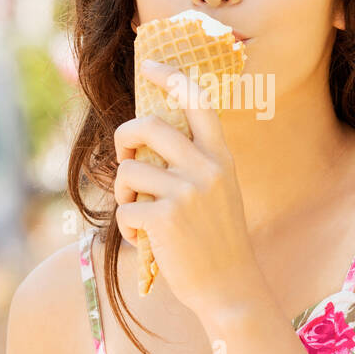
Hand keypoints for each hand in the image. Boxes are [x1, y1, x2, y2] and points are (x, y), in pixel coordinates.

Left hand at [113, 58, 267, 321]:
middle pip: (147, 124)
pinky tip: (143, 239)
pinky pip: (125, 208)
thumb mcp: (220, 191)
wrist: (230, 289)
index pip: (197, 100)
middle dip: (124, 137)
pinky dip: (126, 226)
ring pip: (129, 169)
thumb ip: (194, 163)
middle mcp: (207, 168)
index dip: (170, 76)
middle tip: (125, 156)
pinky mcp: (165, 218)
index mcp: (221, 157)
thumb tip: (146, 135)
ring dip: (124, 192)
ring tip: (138, 211)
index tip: (149, 64)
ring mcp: (186, 192)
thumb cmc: (217, 241)